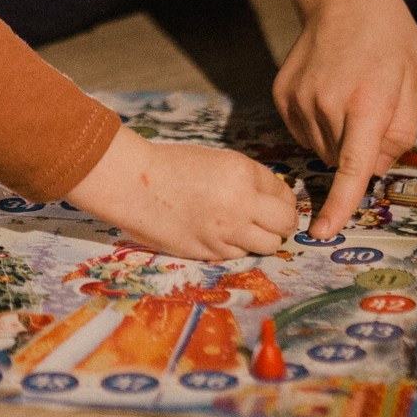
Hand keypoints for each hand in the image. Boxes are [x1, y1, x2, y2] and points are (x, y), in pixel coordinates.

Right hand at [65, 129, 297, 260]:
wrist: (132, 183)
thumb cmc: (170, 166)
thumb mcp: (217, 162)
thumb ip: (246, 181)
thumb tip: (271, 201)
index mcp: (242, 173)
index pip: (284, 194)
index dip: (283, 200)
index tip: (276, 203)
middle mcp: (241, 204)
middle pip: (285, 224)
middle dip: (283, 223)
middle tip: (273, 222)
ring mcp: (226, 231)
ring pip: (268, 245)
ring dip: (262, 239)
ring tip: (247, 231)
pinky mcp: (210, 252)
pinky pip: (239, 254)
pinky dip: (236, 248)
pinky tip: (221, 235)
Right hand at [273, 0, 416, 239]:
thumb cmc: (390, 40)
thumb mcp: (414, 84)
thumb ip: (400, 133)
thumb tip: (374, 169)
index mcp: (367, 103)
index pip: (353, 167)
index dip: (340, 204)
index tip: (325, 232)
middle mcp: (327, 104)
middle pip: (341, 158)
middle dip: (359, 151)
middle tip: (373, 111)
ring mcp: (299, 98)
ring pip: (320, 146)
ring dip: (338, 137)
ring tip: (350, 96)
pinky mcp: (282, 94)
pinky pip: (301, 130)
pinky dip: (318, 124)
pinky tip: (329, 95)